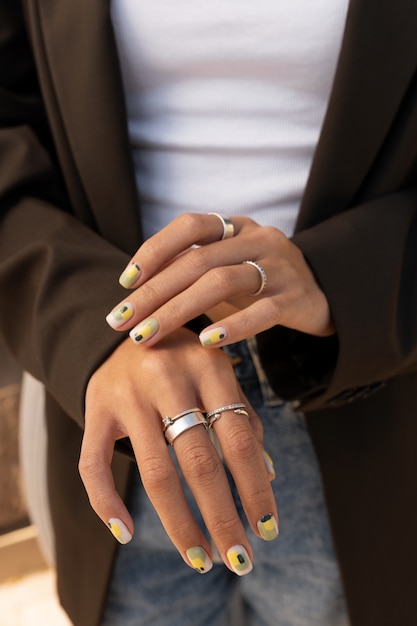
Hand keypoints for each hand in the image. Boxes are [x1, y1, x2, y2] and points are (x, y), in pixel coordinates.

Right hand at [79, 328, 277, 574]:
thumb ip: (242, 415)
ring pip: (155, 472)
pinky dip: (107, 503)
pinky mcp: (96, 407)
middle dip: (223, 518)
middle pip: (200, 463)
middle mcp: (168, 378)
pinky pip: (94, 464)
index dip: (256, 489)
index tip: (268, 529)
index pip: (239, 440)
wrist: (127, 327)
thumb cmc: (184, 357)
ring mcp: (128, 394)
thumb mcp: (219, 372)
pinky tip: (127, 533)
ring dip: (180, 524)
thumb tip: (268, 474)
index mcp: (209, 366)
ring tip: (200, 559)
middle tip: (240, 560)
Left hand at [105, 213, 334, 347]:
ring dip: (178, 310)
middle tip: (122, 320)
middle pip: (198, 260)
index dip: (154, 250)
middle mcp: (257, 239)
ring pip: (222, 282)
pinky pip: (262, 312)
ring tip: (148, 337)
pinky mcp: (296, 298)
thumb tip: (137, 291)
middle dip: (154, 292)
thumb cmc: (262, 283)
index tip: (125, 282)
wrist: (324, 292)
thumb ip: (192, 270)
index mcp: (237, 227)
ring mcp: (280, 267)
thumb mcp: (228, 267)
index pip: (190, 225)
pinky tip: (205, 342)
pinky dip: (232, 326)